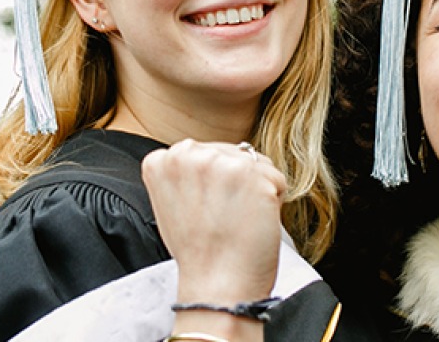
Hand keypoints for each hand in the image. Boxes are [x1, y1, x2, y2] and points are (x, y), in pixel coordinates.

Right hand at [142, 140, 285, 305]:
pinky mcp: (251, 173)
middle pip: (232, 154)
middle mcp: (187, 154)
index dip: (213, 184)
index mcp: (162, 160)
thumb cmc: (199, 253)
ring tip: (236, 220)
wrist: (217, 286)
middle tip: (222, 218)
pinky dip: (273, 202)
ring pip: (256, 164)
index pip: (205, 153)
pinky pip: (276, 179)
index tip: (203, 211)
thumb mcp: (171, 204)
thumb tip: (208, 157)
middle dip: (236, 182)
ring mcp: (220, 162)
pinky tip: (252, 222)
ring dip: (255, 190)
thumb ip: (184, 174)